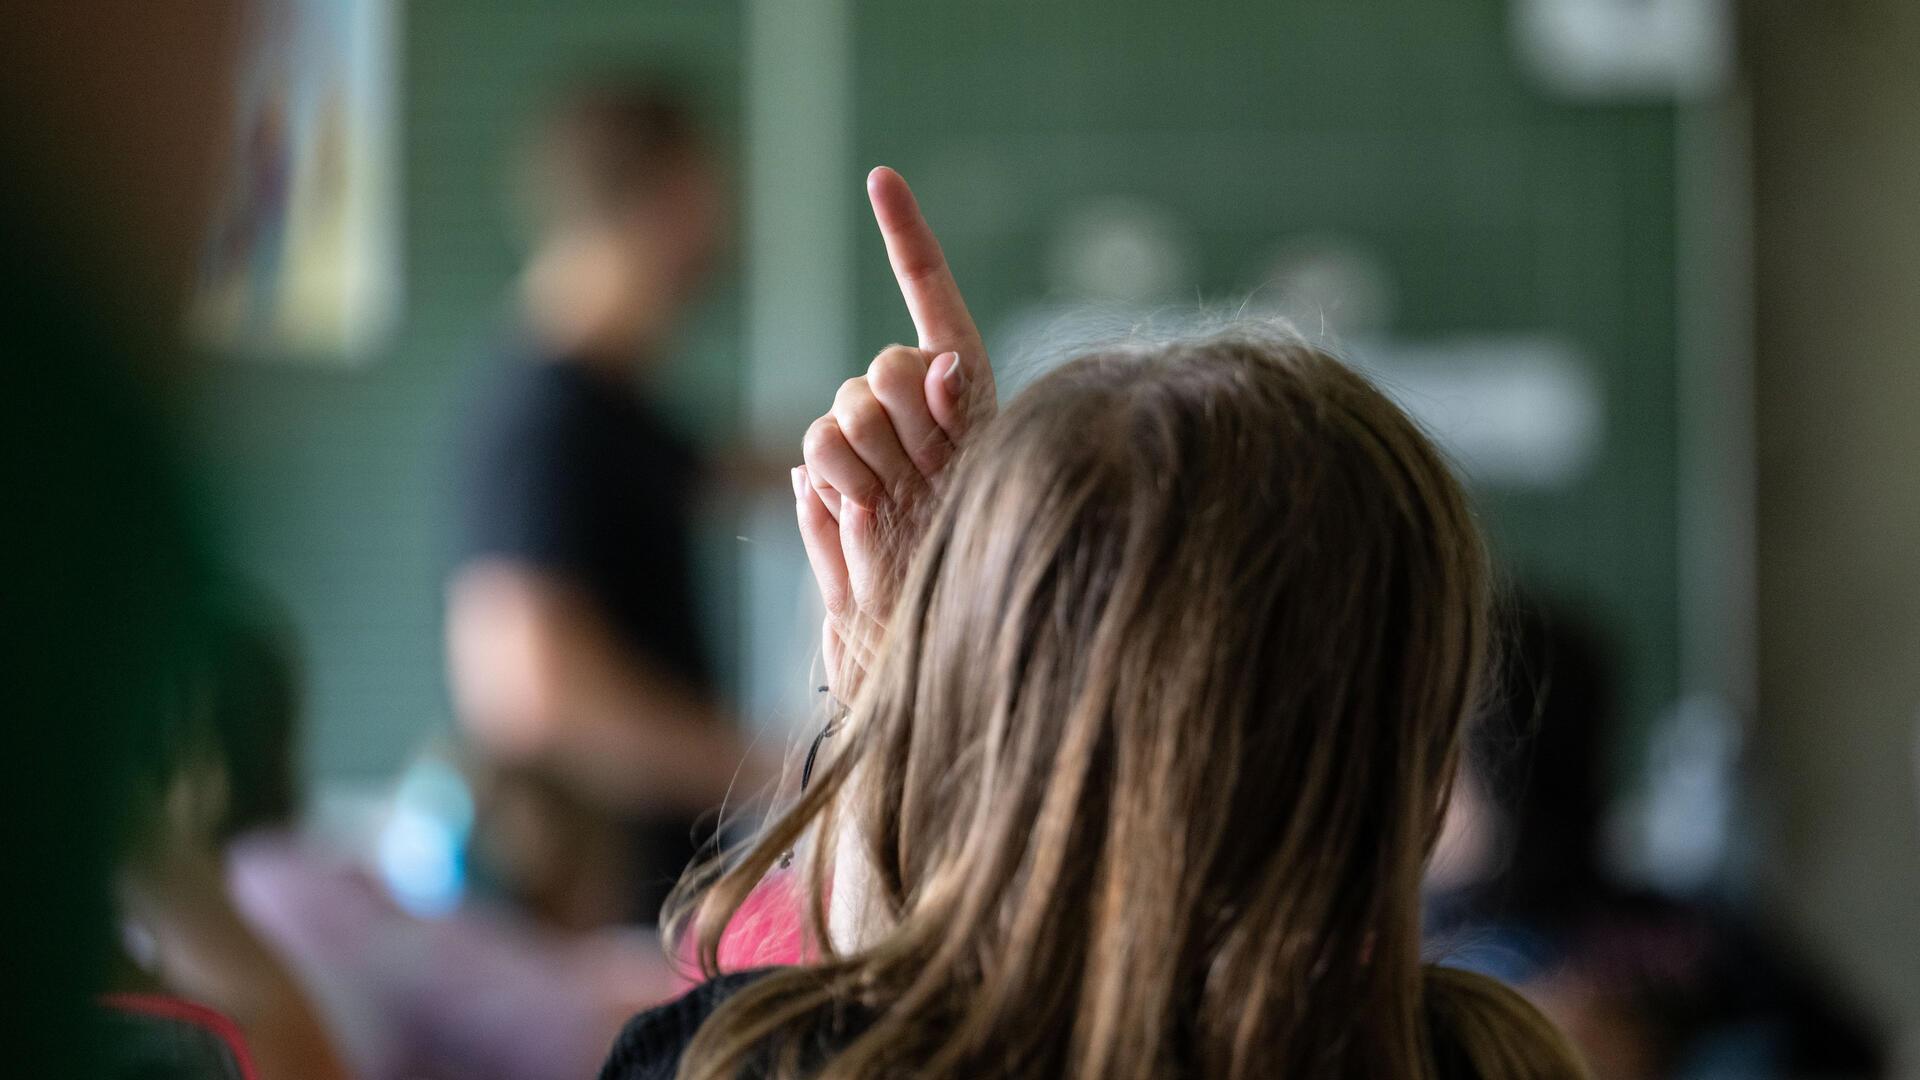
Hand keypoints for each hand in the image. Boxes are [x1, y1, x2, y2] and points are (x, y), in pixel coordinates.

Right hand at [796, 167, 995, 695]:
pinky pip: (817, 457)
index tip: (881, 177)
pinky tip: (868, 519)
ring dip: (871, 460)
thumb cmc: (992, 569)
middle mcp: (911, 409)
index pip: (931, 293)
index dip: (906, 234)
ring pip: (841, 412)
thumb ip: (964, 417)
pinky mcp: (829, 486)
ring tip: (904, 512)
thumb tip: (940, 363)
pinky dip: (842, 487)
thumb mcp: (993, 484)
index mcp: (966, 390)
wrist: (937, 646)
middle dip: (906, 418)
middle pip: (881, 366)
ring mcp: (866, 445)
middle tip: (930, 478)